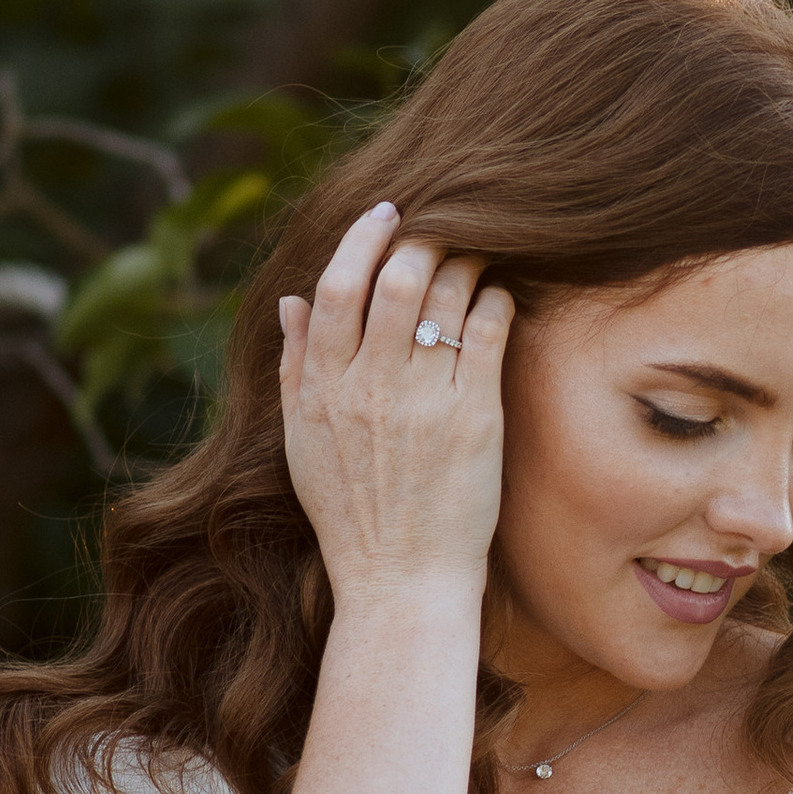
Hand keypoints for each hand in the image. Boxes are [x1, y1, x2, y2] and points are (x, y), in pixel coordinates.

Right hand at [278, 203, 512, 609]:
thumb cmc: (352, 514)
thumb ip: (296, 367)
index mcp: (322, 388)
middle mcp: (370, 387)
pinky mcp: (474, 416)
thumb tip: (294, 301)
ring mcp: (424, 399)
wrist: (400, 580)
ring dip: (465, 262)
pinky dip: (495, 300)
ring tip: (475, 259)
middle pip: (397, 276)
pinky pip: (487, 331)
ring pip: (446, 293)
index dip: (362, 236)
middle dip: (424, 239)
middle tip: (443, 230)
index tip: (385, 213)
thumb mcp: (302, 442)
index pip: (337, 285)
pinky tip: (497, 299)